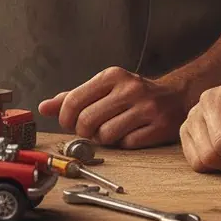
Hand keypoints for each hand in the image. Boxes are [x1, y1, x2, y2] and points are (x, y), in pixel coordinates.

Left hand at [38, 67, 190, 148]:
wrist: (176, 96)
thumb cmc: (134, 94)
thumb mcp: (105, 88)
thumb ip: (74, 97)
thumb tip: (44, 107)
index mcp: (113, 75)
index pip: (74, 101)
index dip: (66, 119)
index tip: (71, 123)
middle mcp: (130, 88)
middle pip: (87, 122)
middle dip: (85, 132)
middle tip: (93, 129)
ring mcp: (146, 107)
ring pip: (105, 136)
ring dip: (105, 139)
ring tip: (114, 129)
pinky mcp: (159, 126)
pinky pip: (127, 145)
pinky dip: (124, 144)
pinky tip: (131, 133)